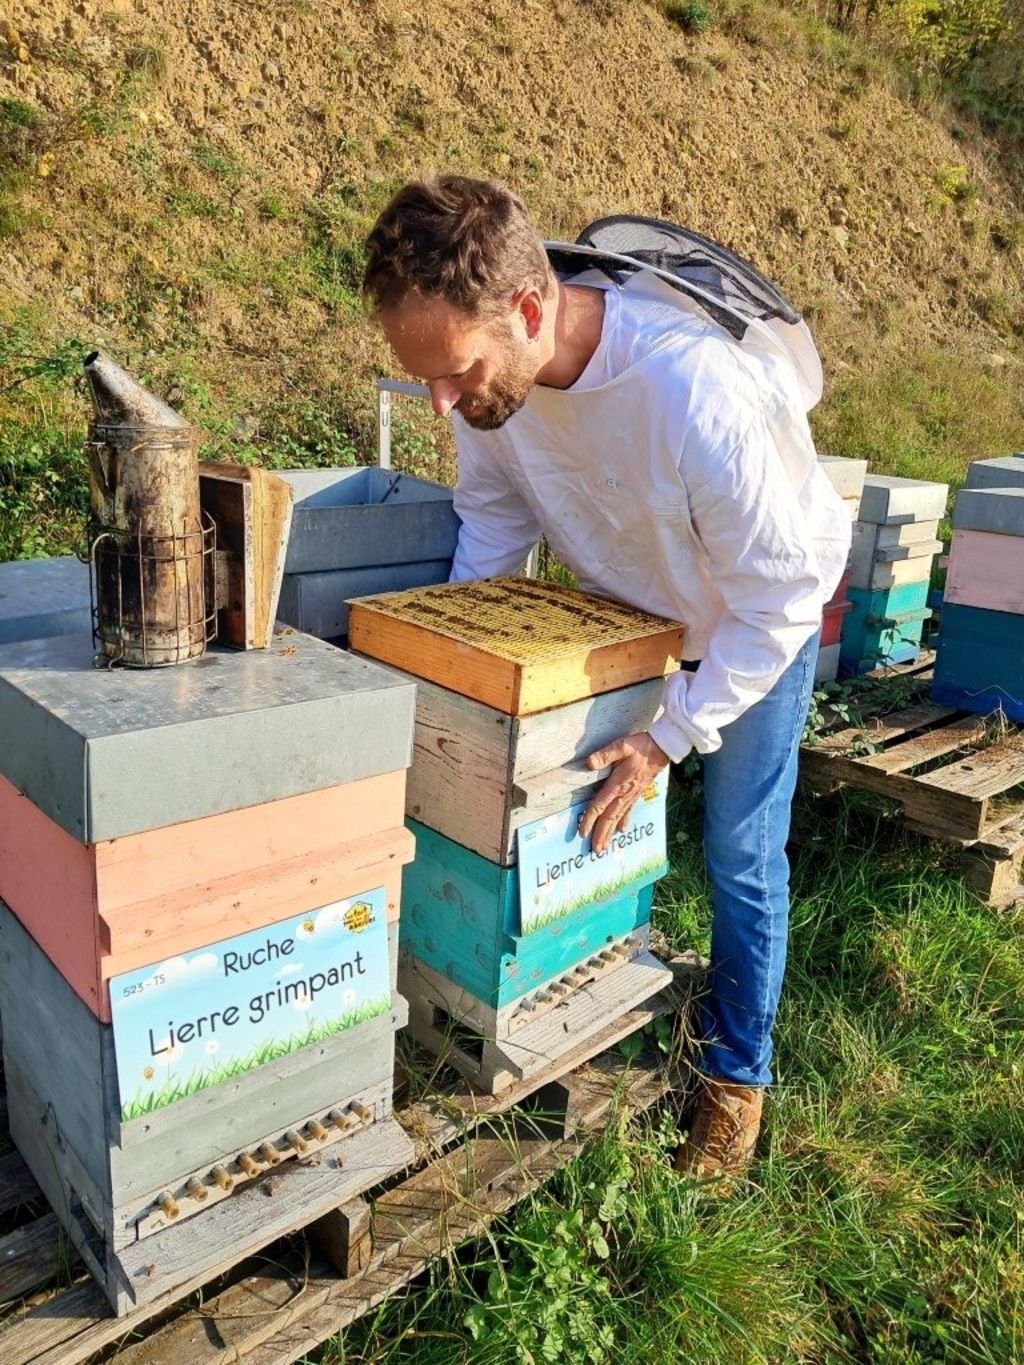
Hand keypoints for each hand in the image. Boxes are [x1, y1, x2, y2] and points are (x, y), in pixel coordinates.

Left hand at [578, 732, 669, 853]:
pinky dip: (624, 821)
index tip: (582, 833)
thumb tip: (589, 763)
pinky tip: (622, 830)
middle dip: (600, 835)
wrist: (663, 747)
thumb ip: (605, 755)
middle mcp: (625, 793)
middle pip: (609, 818)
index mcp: (618, 784)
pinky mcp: (638, 792)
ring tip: (605, 846)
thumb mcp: (622, 746)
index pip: (599, 805)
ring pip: (618, 817)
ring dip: (610, 833)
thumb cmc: (642, 745)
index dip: (589, 820)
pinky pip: (629, 810)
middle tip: (594, 850)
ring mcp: (632, 794)